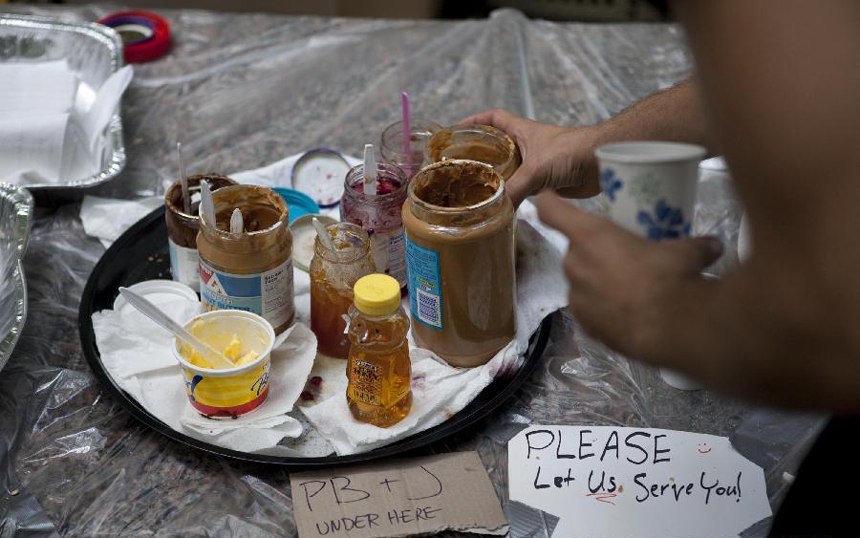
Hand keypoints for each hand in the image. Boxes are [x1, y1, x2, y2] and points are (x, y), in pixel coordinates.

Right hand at [459, 109, 602, 205]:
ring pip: (509, 170)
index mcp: (522, 131)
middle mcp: (527, 147)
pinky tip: (500, 204)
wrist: (604, 163)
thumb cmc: (572, 151)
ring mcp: (537, 164)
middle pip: (497, 147)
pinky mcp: (547, 182)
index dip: (475, 121)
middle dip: (479, 155)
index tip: (457, 131)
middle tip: (459, 168)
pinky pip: (522, 188)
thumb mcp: (537, 168)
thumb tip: (496, 208)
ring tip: (474, 189)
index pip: (493, 119)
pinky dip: (511, 195)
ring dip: (495, 178)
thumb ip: (515, 188)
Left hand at [535, 191, 722, 360]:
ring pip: (583, 281)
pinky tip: (628, 312)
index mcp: (591, 236)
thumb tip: (713, 245)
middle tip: (623, 256)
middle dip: (595, 252)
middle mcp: (576, 264)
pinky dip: (604, 308)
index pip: (552, 211)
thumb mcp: (688, 251)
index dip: (549, 203)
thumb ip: (695, 244)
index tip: (548, 198)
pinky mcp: (586, 326)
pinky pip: (590, 309)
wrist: (671, 329)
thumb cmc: (671, 277)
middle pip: (575, 250)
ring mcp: (577, 297)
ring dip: (599, 281)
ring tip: (630, 288)